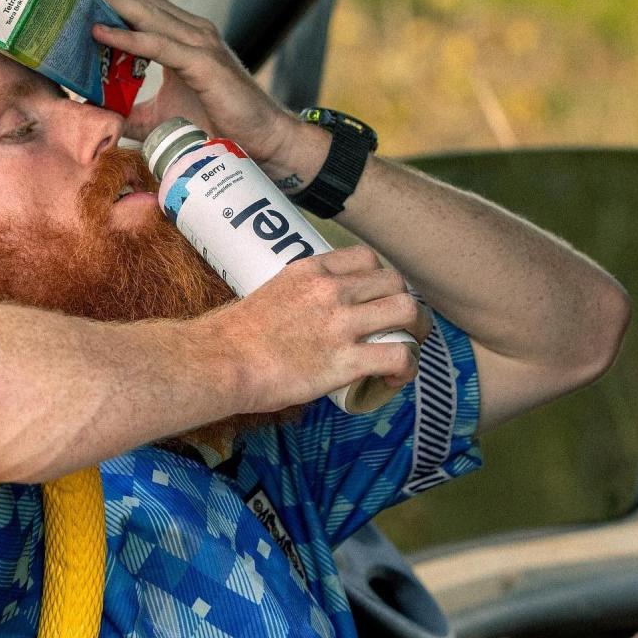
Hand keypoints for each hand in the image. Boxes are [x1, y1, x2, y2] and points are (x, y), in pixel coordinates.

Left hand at [83, 0, 303, 174]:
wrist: (265, 141)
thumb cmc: (219, 125)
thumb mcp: (161, 117)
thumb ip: (129, 111)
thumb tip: (95, 116)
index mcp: (181, 37)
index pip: (136, 6)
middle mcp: (190, 31)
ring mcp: (199, 43)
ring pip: (145, 13)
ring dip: (106, 1)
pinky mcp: (203, 64)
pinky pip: (158, 45)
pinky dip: (127, 37)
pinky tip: (99, 32)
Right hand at [206, 245, 427, 412]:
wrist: (220, 360)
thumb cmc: (235, 335)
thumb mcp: (271, 292)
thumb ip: (301, 294)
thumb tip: (313, 312)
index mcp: (311, 270)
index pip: (367, 258)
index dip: (381, 279)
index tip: (377, 298)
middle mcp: (331, 290)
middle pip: (396, 282)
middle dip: (405, 304)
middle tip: (401, 326)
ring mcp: (340, 324)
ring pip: (408, 311)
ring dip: (416, 332)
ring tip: (408, 348)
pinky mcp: (345, 360)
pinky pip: (399, 356)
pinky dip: (406, 368)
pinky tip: (393, 379)